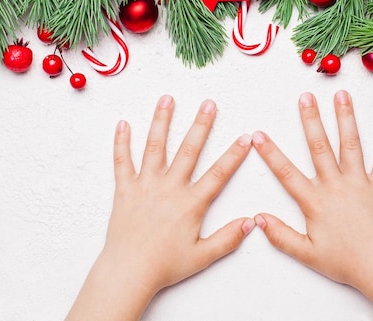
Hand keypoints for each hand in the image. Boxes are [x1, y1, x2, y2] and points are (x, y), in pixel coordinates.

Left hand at [66, 95, 254, 320]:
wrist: (128, 272)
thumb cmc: (164, 266)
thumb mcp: (202, 256)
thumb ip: (228, 238)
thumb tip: (251, 222)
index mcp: (190, 204)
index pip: (218, 174)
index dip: (234, 155)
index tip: (245, 138)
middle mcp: (169, 188)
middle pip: (188, 150)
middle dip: (201, 125)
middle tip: (209, 104)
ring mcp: (145, 186)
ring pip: (155, 147)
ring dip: (162, 121)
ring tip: (167, 99)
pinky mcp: (124, 190)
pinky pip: (122, 161)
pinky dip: (121, 142)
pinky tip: (123, 124)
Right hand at [251, 90, 372, 289]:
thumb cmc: (345, 261)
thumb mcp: (306, 253)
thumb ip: (281, 235)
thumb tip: (258, 218)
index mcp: (315, 201)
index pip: (287, 173)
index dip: (270, 153)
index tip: (258, 135)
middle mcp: (336, 186)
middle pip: (320, 147)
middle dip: (311, 120)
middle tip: (306, 97)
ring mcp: (359, 183)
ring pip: (350, 145)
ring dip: (345, 118)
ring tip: (341, 95)